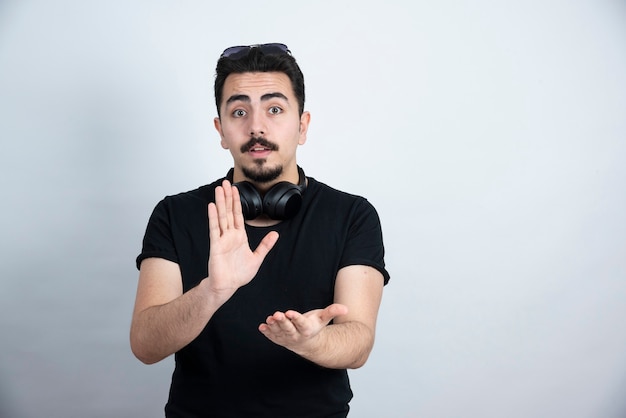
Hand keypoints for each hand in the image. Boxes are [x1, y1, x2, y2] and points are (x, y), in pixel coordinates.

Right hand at [207, 180, 278, 299]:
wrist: (228, 286)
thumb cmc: (239, 274)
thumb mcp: (257, 258)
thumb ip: (265, 246)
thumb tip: (276, 235)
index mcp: (239, 236)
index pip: (238, 215)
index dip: (237, 202)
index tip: (235, 189)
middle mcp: (230, 235)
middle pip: (229, 211)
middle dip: (228, 197)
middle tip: (225, 182)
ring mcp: (222, 239)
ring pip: (221, 216)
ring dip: (220, 202)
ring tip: (219, 189)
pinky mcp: (216, 245)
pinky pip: (214, 229)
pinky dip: (213, 217)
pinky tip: (212, 206)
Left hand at [258, 303, 348, 352]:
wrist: (306, 342)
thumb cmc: (314, 326)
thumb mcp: (323, 318)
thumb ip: (332, 311)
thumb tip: (345, 308)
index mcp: (307, 330)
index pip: (301, 324)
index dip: (295, 318)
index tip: (290, 312)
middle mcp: (296, 336)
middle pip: (288, 329)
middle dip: (282, 322)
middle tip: (277, 314)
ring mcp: (286, 338)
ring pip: (278, 332)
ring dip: (273, 326)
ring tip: (270, 318)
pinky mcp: (278, 338)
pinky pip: (271, 336)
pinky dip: (266, 332)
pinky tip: (262, 326)